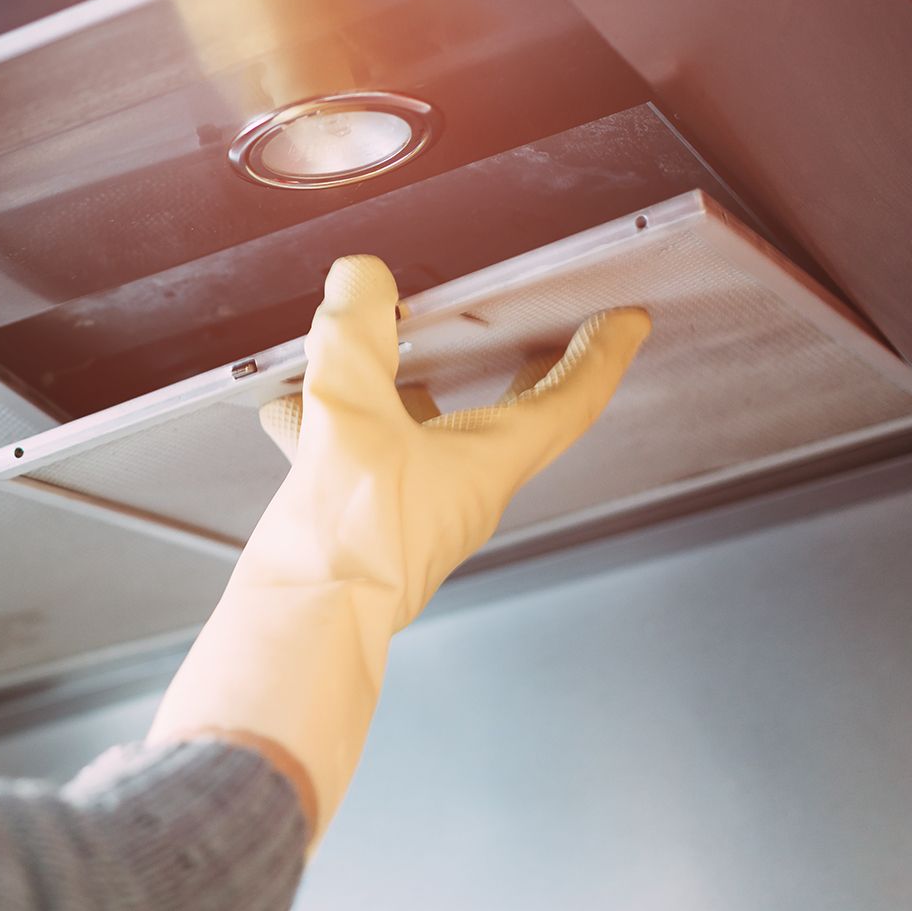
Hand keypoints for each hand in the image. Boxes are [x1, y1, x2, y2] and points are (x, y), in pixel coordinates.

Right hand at [149, 255, 649, 837]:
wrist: (299, 631)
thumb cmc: (346, 545)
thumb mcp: (350, 418)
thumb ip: (357, 340)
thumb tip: (362, 279)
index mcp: (486, 463)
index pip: (567, 402)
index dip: (600, 355)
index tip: (626, 322)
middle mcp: (459, 490)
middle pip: (506, 419)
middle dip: (522, 368)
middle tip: (539, 330)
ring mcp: (411, 512)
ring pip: (423, 432)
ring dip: (406, 387)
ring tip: (371, 345)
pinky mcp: (364, 527)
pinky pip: (360, 459)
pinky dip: (333, 425)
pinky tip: (284, 410)